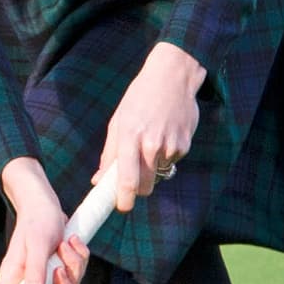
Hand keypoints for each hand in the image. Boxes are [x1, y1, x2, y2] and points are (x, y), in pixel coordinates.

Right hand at [0, 158, 90, 283]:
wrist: (46, 202)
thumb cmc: (37, 220)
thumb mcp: (37, 242)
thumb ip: (36, 270)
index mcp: (14, 278)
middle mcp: (27, 281)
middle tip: (61, 268)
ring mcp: (43, 277)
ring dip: (74, 267)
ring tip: (66, 243)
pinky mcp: (58, 269)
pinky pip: (76, 277)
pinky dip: (80, 260)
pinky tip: (72, 242)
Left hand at [94, 42, 206, 212]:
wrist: (173, 76)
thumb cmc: (139, 98)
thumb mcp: (118, 121)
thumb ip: (109, 154)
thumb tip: (99, 180)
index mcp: (130, 137)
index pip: (127, 180)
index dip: (124, 199)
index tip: (121, 207)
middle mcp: (151, 144)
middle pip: (146, 186)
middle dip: (139, 189)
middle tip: (133, 181)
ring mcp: (171, 146)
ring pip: (159, 175)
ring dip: (153, 168)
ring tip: (151, 141)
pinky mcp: (185, 145)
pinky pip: (171, 162)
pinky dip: (166, 156)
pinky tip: (165, 134)